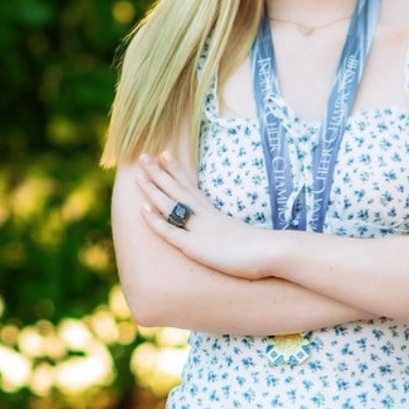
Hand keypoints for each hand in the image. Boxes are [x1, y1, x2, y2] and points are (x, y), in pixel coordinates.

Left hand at [136, 151, 277, 278]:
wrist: (270, 252)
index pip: (192, 188)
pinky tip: (142, 208)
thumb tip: (244, 238)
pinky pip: (170, 231)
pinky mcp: (195, 247)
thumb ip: (239, 234)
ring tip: (138, 172)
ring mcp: (199, 230)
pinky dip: (156, 220)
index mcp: (217, 215)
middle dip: (159, 173)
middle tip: (143, 156)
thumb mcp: (248, 237)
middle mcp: (206, 217)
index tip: (166, 155)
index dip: (177, 172)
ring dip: (153, 188)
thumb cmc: (265, 250)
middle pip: (178, 190)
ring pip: (170, 204)